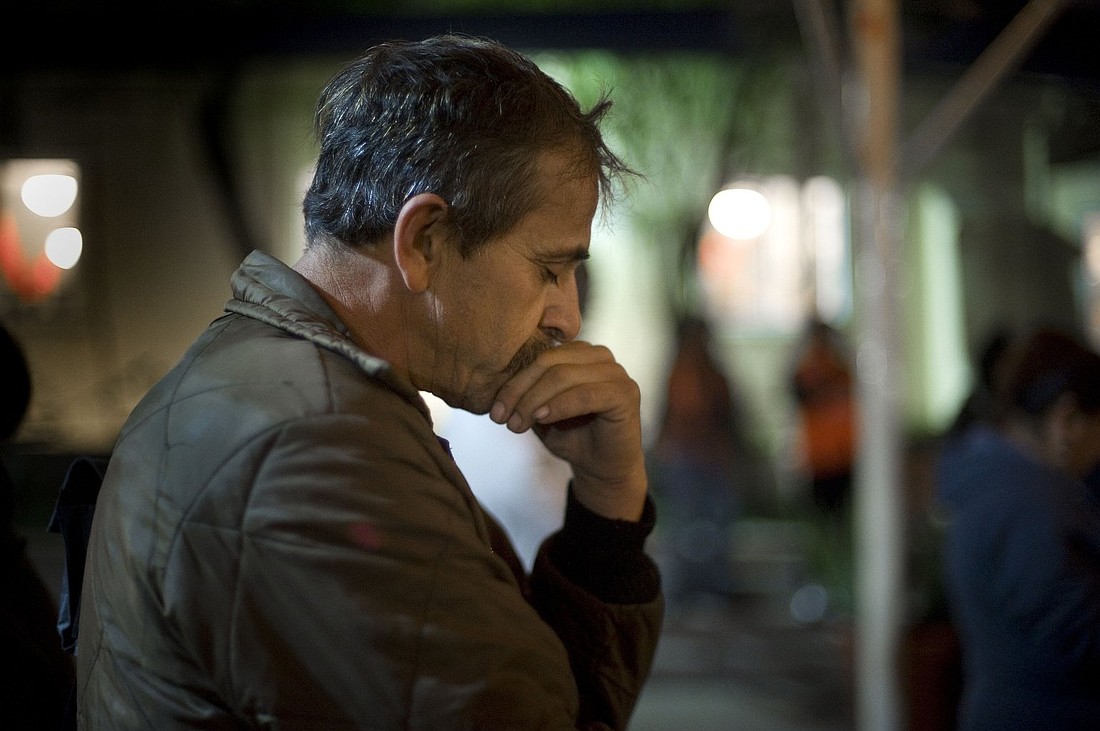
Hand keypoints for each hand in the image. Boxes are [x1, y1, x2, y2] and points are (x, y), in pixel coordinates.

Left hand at [489, 341, 647, 520]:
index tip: (494, 410)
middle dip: (521, 392)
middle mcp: (600, 356)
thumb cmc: (572, 436)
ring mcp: (616, 373)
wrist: (602, 468)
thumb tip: (494, 387)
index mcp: (580, 353)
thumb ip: (525, 394)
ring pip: (564, 376)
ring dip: (534, 401)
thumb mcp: (540, 411)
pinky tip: (542, 419)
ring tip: (517, 424)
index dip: (514, 381)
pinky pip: (585, 394)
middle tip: (502, 418)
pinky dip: (559, 406)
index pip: (541, 356)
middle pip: (550, 363)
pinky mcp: (626, 393)